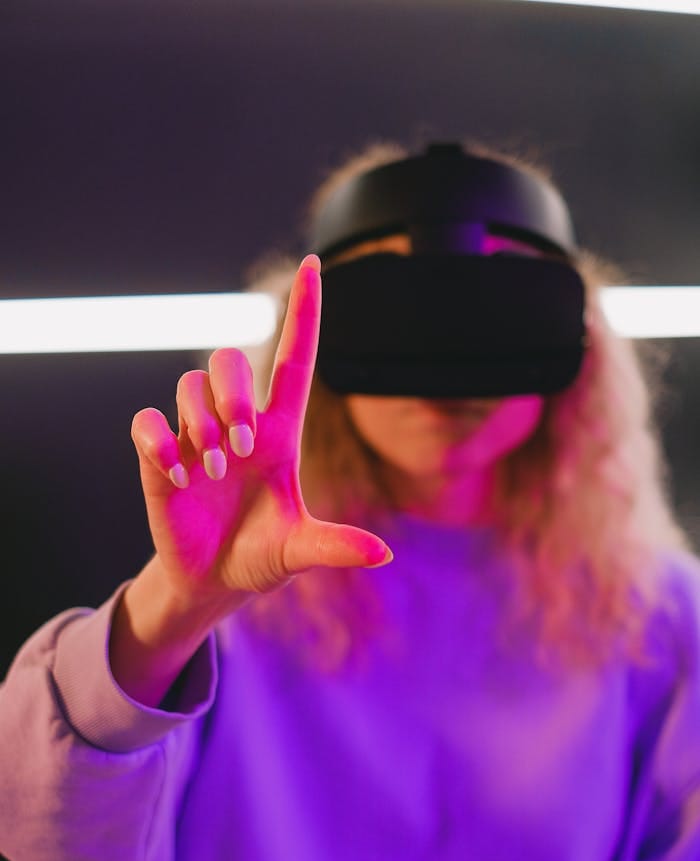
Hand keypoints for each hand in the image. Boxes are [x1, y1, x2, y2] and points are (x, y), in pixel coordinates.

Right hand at [130, 255, 391, 619]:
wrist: (213, 580)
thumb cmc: (261, 555)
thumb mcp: (300, 550)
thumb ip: (337, 546)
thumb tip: (384, 556)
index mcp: (279, 433)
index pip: (294, 358)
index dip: (304, 312)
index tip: (314, 263)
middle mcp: (236, 424)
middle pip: (227, 359)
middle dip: (231, 394)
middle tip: (241, 446)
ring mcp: (195, 437)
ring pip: (188, 381)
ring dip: (199, 420)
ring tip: (211, 468)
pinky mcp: (158, 456)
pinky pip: (146, 421)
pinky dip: (158, 442)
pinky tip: (176, 476)